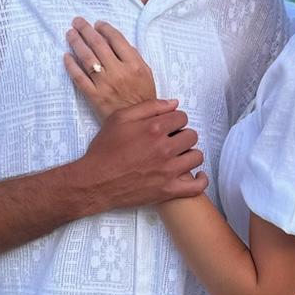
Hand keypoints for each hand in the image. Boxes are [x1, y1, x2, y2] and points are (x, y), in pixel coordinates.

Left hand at [64, 18, 156, 122]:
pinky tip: (66, 56)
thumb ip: (135, 58)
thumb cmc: (143, 98)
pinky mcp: (94, 96)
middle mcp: (119, 72)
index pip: (116, 40)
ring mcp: (105, 84)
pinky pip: (79, 78)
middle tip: (77, 21)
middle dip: (86, 30)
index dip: (105, 29)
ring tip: (70, 33)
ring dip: (77, 43)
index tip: (97, 24)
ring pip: (87, 58)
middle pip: (98, 45)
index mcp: (134, 65)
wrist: (138, 125)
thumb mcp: (147, 75)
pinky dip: (71, 66)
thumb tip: (121, 43)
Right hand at [76, 99, 206, 210]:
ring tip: (178, 155)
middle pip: (191, 135)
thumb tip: (174, 103)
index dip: (175, 120)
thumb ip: (149, 106)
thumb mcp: (120, 118)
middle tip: (170, 140)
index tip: (168, 126)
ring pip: (196, 156)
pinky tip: (196, 174)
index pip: (182, 117)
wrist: (94, 181)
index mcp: (153, 128)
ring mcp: (168, 171)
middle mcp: (164, 149)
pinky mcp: (168, 190)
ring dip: (189, 153)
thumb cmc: (104, 149)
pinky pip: (197, 186)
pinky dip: (200, 180)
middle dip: (182, 134)